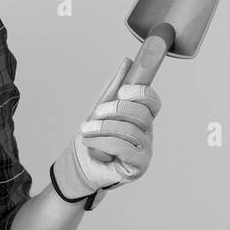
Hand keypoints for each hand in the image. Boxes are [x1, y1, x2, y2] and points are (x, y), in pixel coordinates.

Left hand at [51, 57, 162, 200]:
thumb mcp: (99, 109)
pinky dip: (103, 141)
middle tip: (95, 114)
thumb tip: (127, 62)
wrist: (77, 166)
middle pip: (141, 113)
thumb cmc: (90, 139)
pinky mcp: (138, 167)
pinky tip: (90, 142)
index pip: (152, 101)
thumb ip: (114, 87)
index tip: (122, 91)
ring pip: (131, 130)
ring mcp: (145, 151)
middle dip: (114, 110)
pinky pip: (125, 148)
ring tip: (86, 130)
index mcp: (140, 118)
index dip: (141, 92)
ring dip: (103, 127)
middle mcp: (147, 133)